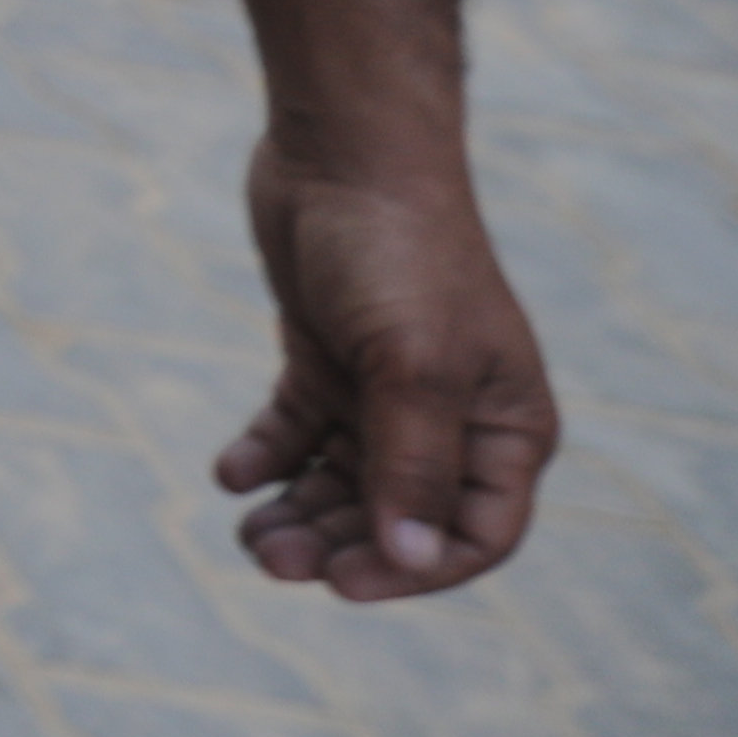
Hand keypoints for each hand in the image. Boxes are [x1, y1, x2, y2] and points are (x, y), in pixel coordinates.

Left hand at [220, 149, 555, 597]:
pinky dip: (268, 457)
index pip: (477, 534)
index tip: (343, 583)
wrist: (344, 152)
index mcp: (506, 426)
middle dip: (338, 544)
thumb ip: (411, 464)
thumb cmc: (398, 254)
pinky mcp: (328, 358)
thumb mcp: (409, 366)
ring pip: (343, 481)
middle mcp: (453, 417)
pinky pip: (299, 430)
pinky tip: (231, 474)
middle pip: (397, 515)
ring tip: (248, 532)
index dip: (415, 570)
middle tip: (269, 558)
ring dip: (299, 513)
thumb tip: (410, 558)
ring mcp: (386, 389)